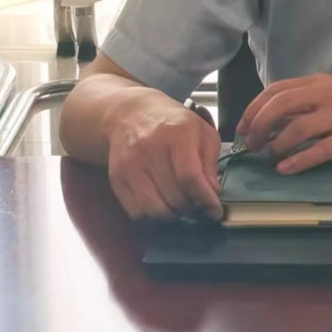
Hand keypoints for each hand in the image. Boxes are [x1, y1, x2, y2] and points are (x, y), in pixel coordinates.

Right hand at [106, 92, 223, 221]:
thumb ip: (210, 162)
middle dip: (191, 208)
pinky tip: (161, 205)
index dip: (205, 199)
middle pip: (174, 196)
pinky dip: (152, 217)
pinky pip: (136, 211)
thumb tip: (212, 192)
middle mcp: (151, 147)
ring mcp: (131, 164)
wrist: (130, 114)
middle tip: (197, 206)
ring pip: (154, 209)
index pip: (190, 177)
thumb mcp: (201, 132)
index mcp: (178, 133)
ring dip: (172, 215)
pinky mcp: (117, 178)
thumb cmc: (172, 124)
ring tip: (179, 206)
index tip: (214, 211)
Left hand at [235, 74, 331, 174]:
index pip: (277, 89)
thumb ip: (308, 102)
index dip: (254, 107)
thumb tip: (274, 119)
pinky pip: (318, 151)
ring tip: (270, 158)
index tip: (242, 125)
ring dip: (276, 146)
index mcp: (320, 83)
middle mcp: (327, 95)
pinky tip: (285, 170)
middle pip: (280, 106)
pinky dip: (297, 161)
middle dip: (258, 126)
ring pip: (296, 129)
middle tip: (251, 144)